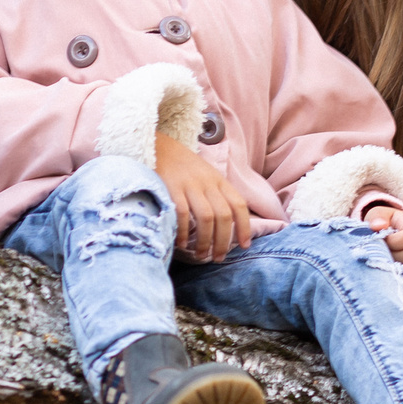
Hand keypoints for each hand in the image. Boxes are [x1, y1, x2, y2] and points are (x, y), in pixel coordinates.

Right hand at [155, 135, 254, 259]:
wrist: (157, 145)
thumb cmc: (182, 166)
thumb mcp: (205, 175)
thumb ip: (216, 195)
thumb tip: (227, 225)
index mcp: (219, 180)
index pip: (239, 205)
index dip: (245, 227)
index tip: (244, 246)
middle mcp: (207, 182)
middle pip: (223, 216)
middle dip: (223, 241)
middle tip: (218, 258)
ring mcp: (189, 184)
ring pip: (206, 217)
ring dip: (205, 240)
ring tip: (201, 254)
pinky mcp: (170, 187)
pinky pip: (182, 213)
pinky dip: (184, 231)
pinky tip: (182, 243)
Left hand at [361, 202, 402, 285]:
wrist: (387, 238)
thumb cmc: (383, 225)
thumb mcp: (379, 214)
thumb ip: (378, 216)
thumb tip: (377, 226)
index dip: (396, 240)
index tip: (383, 240)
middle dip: (393, 256)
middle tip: (381, 254)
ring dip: (397, 271)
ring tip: (385, 265)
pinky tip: (390, 278)